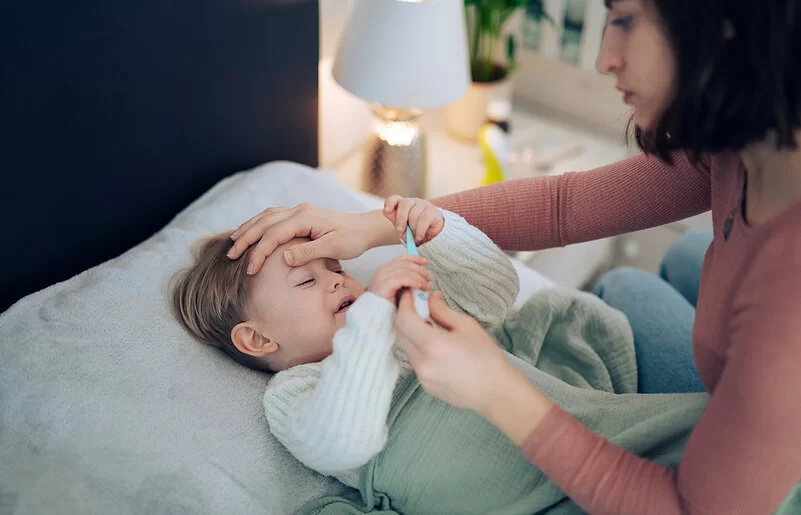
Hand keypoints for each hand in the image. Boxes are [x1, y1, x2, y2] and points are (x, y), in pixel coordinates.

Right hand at [227, 203, 395, 274]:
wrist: (364, 228)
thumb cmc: (352, 240)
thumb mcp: (333, 249)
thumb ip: (308, 252)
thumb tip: (284, 257)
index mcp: (305, 218)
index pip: (273, 235)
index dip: (259, 252)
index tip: (250, 270)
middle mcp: (299, 210)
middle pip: (264, 223)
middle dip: (245, 239)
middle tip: (231, 256)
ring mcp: (299, 210)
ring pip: (266, 216)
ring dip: (249, 228)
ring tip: (234, 242)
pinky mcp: (301, 215)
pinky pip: (273, 216)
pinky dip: (259, 224)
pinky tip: (252, 232)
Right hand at [368, 256, 430, 303]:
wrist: (375, 316)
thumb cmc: (386, 307)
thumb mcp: (398, 291)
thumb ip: (406, 283)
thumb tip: (421, 279)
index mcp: (385, 271)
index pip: (401, 259)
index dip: (414, 259)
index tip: (424, 262)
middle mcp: (383, 271)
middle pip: (405, 263)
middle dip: (420, 270)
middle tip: (428, 278)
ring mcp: (383, 276)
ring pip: (407, 270)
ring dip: (419, 277)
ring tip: (426, 285)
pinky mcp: (386, 283)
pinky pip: (404, 278)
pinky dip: (414, 281)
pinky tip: (420, 286)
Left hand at [383, 196, 444, 245]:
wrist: (431, 238)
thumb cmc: (414, 231)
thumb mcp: (402, 229)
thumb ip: (395, 220)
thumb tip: (385, 212)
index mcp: (403, 205)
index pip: (394, 199)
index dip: (390, 203)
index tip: (386, 211)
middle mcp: (413, 202)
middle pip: (404, 204)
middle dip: (400, 218)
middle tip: (400, 230)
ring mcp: (424, 204)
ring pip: (414, 213)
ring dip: (412, 227)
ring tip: (414, 235)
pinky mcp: (433, 211)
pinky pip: (424, 219)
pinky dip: (420, 230)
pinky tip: (419, 236)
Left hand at [396, 290, 554, 443]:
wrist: (496, 391)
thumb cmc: (486, 357)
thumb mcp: (466, 326)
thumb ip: (442, 310)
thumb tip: (430, 298)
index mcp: (433, 345)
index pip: (404, 320)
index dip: (405, 304)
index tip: (410, 295)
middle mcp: (423, 363)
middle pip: (401, 334)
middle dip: (406, 317)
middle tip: (417, 306)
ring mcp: (422, 377)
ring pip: (407, 348)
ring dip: (412, 334)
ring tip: (429, 325)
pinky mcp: (425, 386)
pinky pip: (416, 362)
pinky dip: (419, 349)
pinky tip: (436, 346)